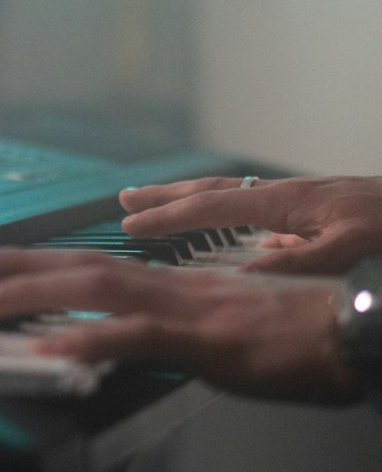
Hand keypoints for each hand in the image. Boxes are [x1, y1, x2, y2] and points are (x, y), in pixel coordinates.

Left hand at [0, 247, 355, 401]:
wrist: (359, 330)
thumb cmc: (309, 336)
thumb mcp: (233, 336)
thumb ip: (188, 335)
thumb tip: (154, 345)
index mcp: (181, 287)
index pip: (101, 268)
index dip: (48, 264)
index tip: (3, 264)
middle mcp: (176, 287)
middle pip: (84, 267)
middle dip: (19, 266)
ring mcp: (187, 310)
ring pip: (97, 290)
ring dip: (33, 293)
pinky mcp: (205, 341)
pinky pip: (137, 340)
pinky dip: (90, 343)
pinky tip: (49, 351)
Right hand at [119, 175, 381, 275]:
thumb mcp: (345, 253)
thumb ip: (289, 265)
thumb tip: (233, 279)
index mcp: (288, 202)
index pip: (210, 206)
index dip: (165, 216)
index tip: (127, 221)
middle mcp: (291, 197)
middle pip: (215, 192)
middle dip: (168, 196)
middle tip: (126, 198)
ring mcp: (309, 206)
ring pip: (239, 201)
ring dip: (199, 206)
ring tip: (170, 211)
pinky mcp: (328, 219)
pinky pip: (269, 218)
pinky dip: (243, 226)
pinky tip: (252, 244)